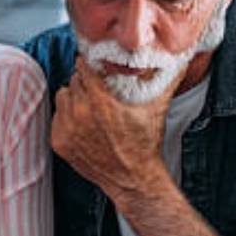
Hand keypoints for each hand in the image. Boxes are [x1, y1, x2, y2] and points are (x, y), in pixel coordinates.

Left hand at [50, 56, 178, 210]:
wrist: (132, 178)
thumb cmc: (144, 144)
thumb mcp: (156, 107)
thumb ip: (167, 77)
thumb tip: (178, 57)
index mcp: (100, 101)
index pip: (83, 66)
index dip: (90, 63)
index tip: (95, 65)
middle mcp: (79, 113)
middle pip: (74, 80)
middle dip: (85, 81)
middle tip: (98, 88)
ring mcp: (66, 128)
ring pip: (63, 95)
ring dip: (74, 97)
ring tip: (90, 106)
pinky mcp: (59, 141)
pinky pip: (57, 116)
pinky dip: (68, 116)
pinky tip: (84, 123)